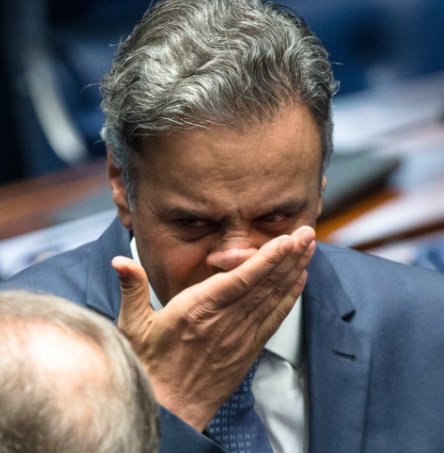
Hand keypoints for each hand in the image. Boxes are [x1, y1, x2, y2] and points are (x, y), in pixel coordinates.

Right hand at [112, 226, 315, 429]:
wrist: (169, 408)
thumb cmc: (149, 365)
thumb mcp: (132, 326)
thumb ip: (131, 289)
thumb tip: (119, 260)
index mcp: (197, 310)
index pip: (240, 280)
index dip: (267, 259)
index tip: (286, 240)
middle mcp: (225, 321)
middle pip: (264, 285)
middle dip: (289, 257)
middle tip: (307, 233)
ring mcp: (241, 336)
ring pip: (273, 298)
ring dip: (293, 272)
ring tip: (309, 249)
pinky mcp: (248, 348)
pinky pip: (274, 318)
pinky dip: (289, 297)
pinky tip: (299, 280)